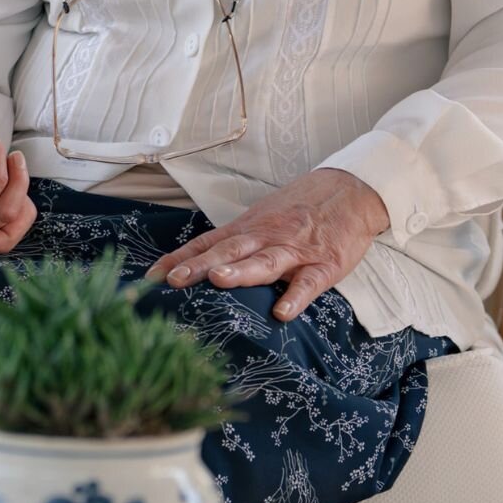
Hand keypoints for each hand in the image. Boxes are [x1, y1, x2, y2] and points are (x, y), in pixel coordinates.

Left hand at [146, 167, 389, 320]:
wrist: (350, 190)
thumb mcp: (262, 219)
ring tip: (219, 281)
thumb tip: (199, 264)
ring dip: (241, 272)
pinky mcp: (325, 264)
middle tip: (174, 281)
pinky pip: (309, 283)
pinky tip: (282, 312)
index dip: (180, 259)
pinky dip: (296, 296)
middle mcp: (267, 237)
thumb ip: (235, 242)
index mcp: (249, 228)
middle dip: (199, 266)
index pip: (207, 244)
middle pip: (229, 251)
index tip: (151, 277)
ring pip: (265, 262)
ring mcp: (296, 250)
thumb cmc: (300, 208)